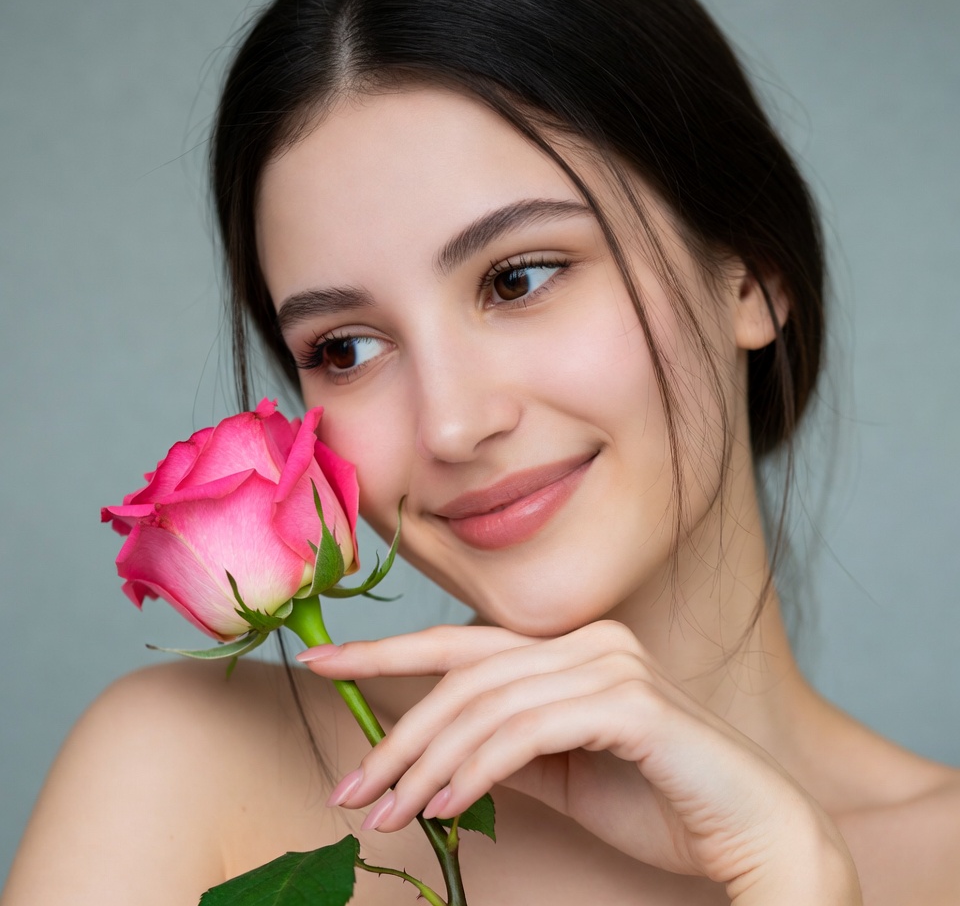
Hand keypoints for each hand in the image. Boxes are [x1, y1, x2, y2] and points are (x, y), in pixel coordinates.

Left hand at [299, 621, 860, 903]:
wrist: (756, 832)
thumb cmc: (661, 801)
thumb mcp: (562, 773)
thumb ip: (507, 747)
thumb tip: (432, 751)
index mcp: (573, 645)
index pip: (464, 644)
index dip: (387, 651)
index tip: (323, 665)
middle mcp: (590, 639)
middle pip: (464, 674)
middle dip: (396, 729)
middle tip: (348, 787)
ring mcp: (611, 664)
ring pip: (486, 706)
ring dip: (426, 763)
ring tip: (387, 815)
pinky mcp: (630, 703)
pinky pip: (525, 733)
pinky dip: (473, 771)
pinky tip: (440, 806)